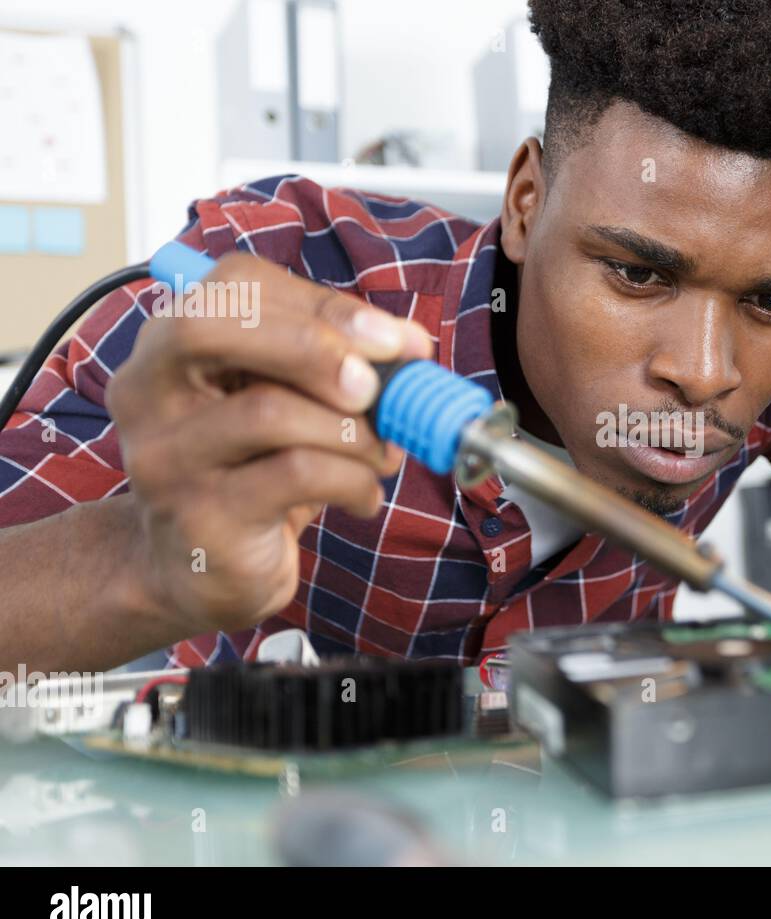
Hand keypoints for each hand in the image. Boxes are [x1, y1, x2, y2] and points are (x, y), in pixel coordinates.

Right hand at [105, 252, 430, 635]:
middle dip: (315, 345)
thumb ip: (338, 363)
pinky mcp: (200, 516)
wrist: (197, 569)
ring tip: (382, 455)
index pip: (237, 284)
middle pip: (212, 328)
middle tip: (376, 385)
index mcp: (170, 341)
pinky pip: (297, 475)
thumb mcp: (291, 401)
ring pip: (269, 411)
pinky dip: (353, 480)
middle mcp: (148, 390)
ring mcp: (166, 455)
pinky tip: (364, 496)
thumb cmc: (254, 469)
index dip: (324, 304)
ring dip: (354, 431)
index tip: (394, 340)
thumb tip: (410, 345)